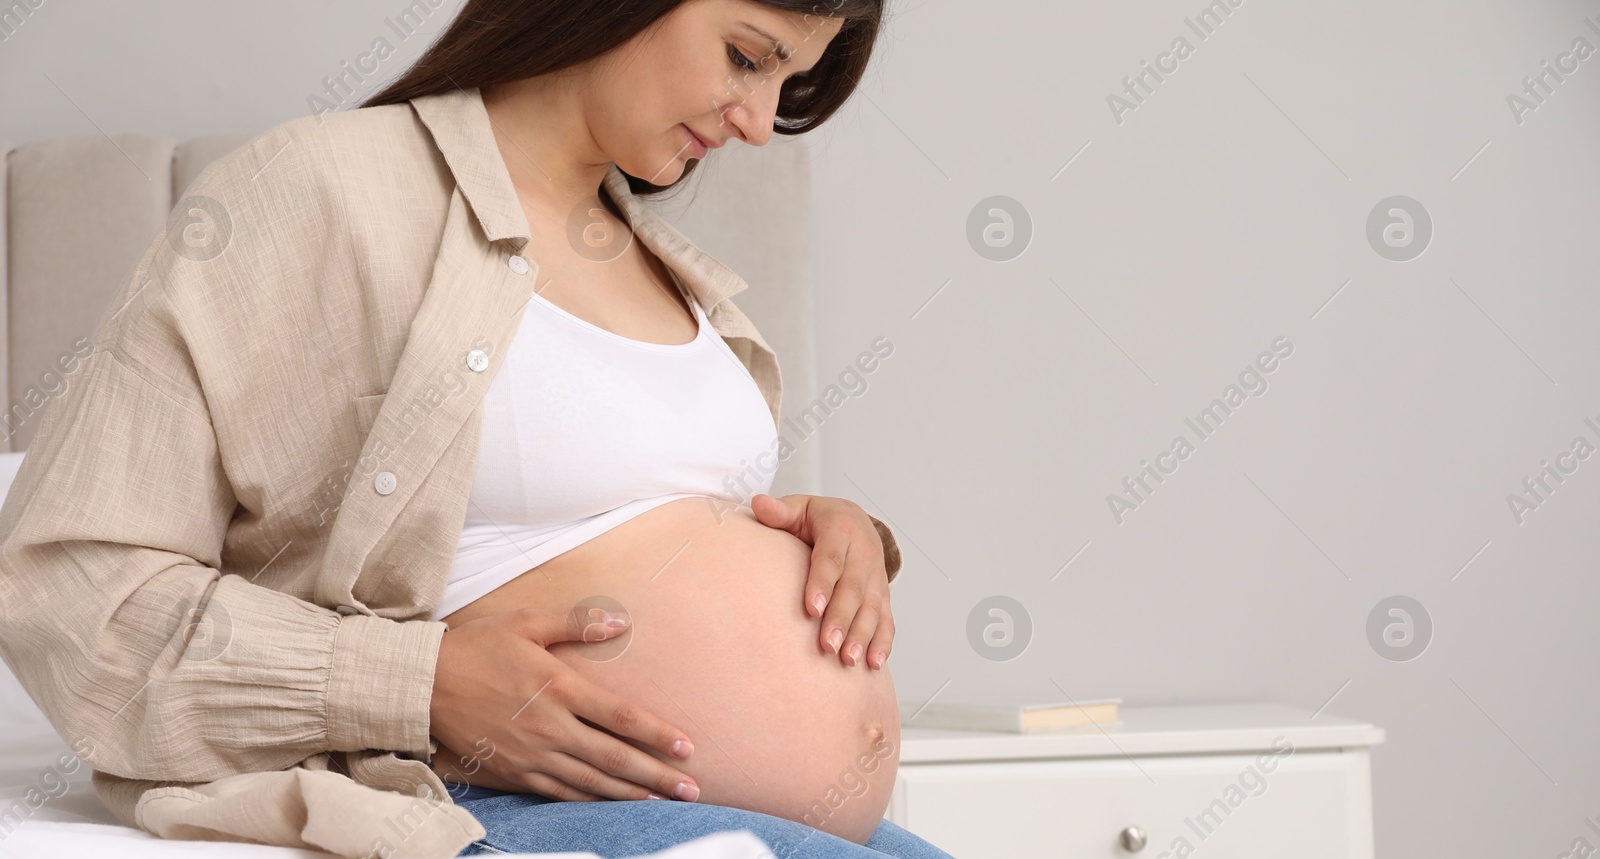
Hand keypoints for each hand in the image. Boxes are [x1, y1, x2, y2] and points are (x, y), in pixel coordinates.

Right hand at [429, 606, 699, 801]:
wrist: (421, 684)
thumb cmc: (476, 647)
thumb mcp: (526, 622)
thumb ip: (576, 623)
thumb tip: (621, 622)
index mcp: (558, 687)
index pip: (620, 716)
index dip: (657, 734)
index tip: (687, 747)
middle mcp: (550, 726)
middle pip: (614, 757)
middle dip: (657, 776)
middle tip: (690, 790)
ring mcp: (531, 754)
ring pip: (590, 782)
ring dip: (629, 793)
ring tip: (661, 802)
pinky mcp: (513, 772)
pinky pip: (559, 793)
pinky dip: (590, 801)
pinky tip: (611, 804)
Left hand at [750, 493, 894, 670]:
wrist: (854, 519)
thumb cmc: (817, 518)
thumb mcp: (798, 508)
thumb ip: (779, 511)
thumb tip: (758, 503)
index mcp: (841, 527)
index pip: (831, 558)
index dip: (822, 583)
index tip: (810, 609)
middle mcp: (864, 551)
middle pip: (854, 588)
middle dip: (841, 618)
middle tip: (826, 646)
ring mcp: (876, 574)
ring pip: (873, 607)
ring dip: (862, 635)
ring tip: (848, 660)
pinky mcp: (883, 593)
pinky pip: (887, 618)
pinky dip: (882, 642)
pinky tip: (873, 664)